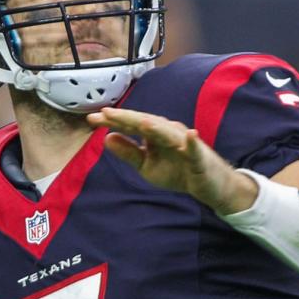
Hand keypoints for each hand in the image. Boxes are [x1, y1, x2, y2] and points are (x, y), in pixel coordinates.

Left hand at [86, 107, 257, 214]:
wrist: (207, 185)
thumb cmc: (177, 170)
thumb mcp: (146, 165)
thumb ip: (129, 152)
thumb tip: (107, 138)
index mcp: (154, 135)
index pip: (131, 126)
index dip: (113, 121)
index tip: (91, 118)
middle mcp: (167, 133)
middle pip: (145, 124)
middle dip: (127, 119)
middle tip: (105, 114)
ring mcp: (184, 143)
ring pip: (168, 133)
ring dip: (156, 127)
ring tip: (141, 122)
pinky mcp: (198, 157)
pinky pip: (195, 149)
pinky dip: (192, 142)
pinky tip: (190, 136)